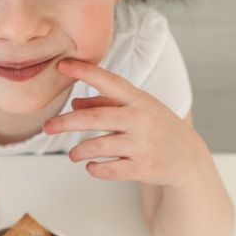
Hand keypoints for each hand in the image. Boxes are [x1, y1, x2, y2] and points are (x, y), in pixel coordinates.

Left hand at [43, 59, 208, 187]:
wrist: (188, 159)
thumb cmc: (156, 128)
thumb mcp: (137, 109)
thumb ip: (107, 104)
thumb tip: (75, 103)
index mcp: (139, 100)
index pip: (109, 81)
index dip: (85, 72)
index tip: (62, 65)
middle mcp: (141, 119)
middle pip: (94, 118)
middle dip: (65, 123)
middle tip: (47, 127)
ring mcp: (143, 145)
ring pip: (97, 147)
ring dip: (78, 152)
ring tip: (73, 155)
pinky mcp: (144, 169)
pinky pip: (108, 170)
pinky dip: (94, 169)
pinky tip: (92, 166)